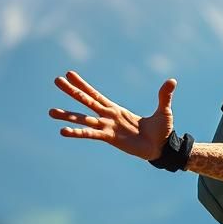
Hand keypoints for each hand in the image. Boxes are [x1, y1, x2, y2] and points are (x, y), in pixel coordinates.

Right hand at [48, 71, 177, 160]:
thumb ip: (164, 96)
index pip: (96, 95)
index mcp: (117, 109)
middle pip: (86, 101)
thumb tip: (172, 81)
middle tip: (55, 81)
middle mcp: (109, 117)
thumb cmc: (162, 131)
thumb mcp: (163, 111)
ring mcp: (107, 127)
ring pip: (83, 119)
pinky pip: (90, 134)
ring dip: (68, 115)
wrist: (162, 149)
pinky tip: (63, 131)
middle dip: (72, 92)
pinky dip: (77, 132)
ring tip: (50, 112)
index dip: (84, 85)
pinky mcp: (109, 138)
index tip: (69, 74)